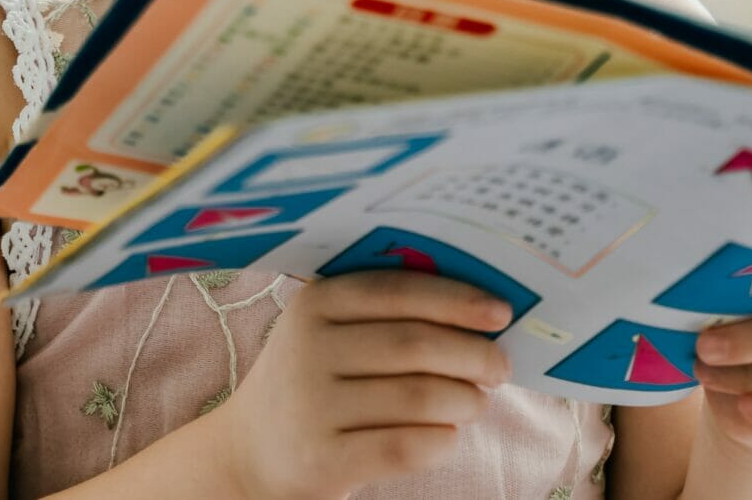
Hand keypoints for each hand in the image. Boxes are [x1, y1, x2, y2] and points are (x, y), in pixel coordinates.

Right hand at [207, 270, 512, 499]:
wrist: (249, 452)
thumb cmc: (313, 383)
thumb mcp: (329, 334)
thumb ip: (388, 314)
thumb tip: (481, 312)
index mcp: (315, 304)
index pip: (399, 292)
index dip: (457, 300)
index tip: (502, 313)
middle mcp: (308, 349)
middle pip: (415, 345)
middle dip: (472, 355)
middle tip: (500, 367)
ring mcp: (312, 406)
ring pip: (418, 398)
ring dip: (464, 400)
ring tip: (476, 402)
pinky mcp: (322, 459)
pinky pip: (405, 448)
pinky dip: (441, 441)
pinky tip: (448, 436)